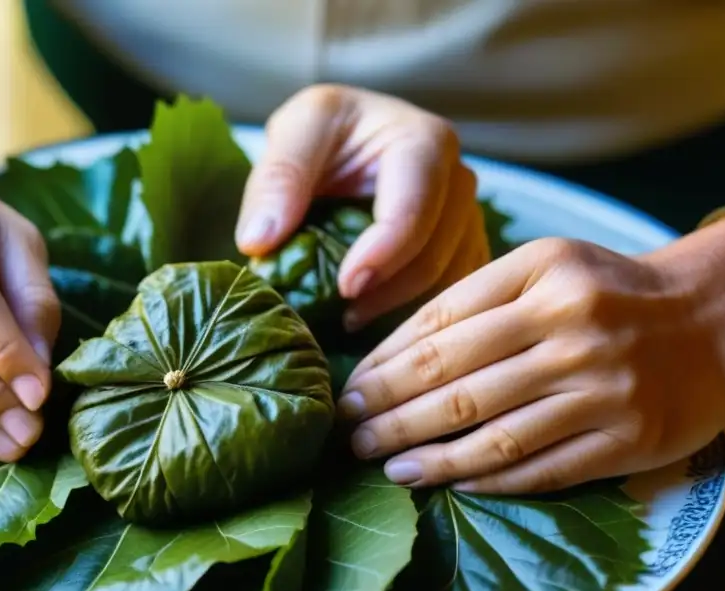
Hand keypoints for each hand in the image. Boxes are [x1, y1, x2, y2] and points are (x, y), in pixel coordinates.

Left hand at [236, 85, 489, 330]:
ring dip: (406, 312)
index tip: (344, 287)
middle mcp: (459, 181)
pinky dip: (419, 316)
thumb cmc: (327, 132)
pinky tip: (378, 325)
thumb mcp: (296, 131)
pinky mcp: (462, 251)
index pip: (414, 209)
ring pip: (451, 281)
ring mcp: (466, 219)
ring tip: (353, 321)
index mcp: (426, 142)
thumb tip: (258, 242)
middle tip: (343, 317)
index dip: (382, 255)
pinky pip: (454, 293)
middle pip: (438, 253)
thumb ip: (278, 178)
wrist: (349, 140)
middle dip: (391, 293)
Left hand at [337, 230, 724, 493]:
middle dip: (388, 414)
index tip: (347, 390)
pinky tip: (447, 483)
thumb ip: (474, 302)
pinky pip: (540, 469)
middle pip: (454, 382)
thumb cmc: (606, 293)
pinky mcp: (627, 439)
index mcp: (542, 273)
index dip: (382, 365)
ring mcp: (602, 386)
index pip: (438, 325)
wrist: (712, 319)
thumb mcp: (546, 267)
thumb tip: (389, 356)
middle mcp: (572, 326)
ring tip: (384, 465)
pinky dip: (487, 480)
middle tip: (347, 434)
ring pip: (492, 434)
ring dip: (427, 456)